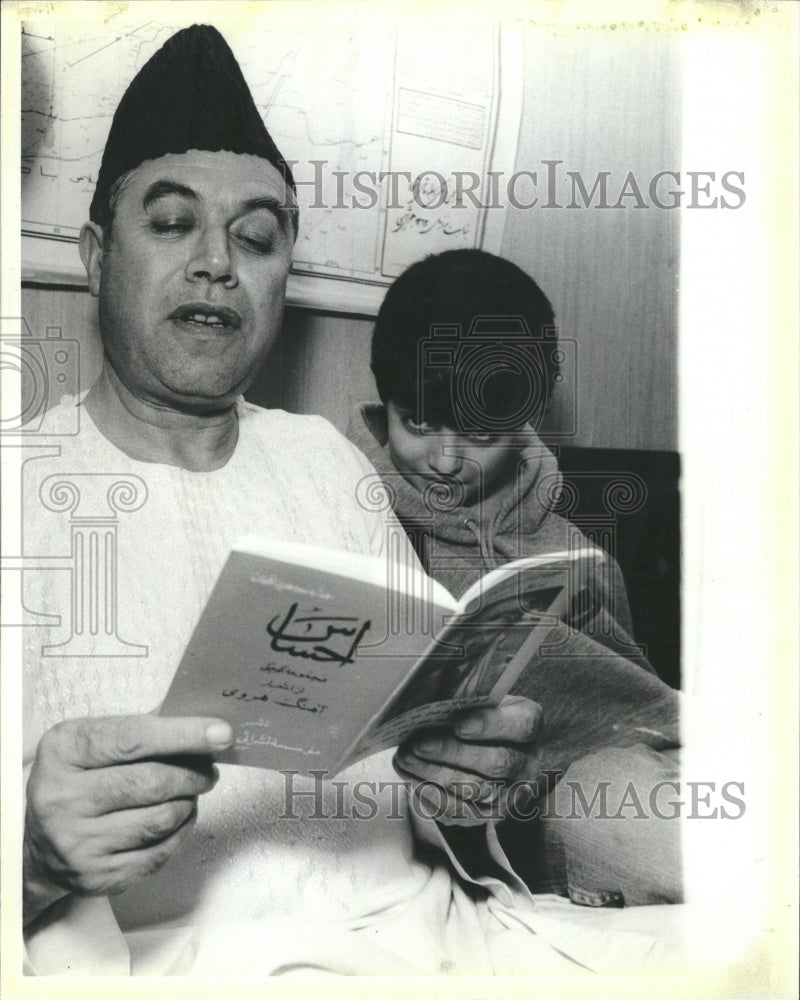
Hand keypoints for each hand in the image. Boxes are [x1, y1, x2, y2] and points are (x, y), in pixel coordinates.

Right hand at [23, 714, 232, 923]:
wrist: (40, 841)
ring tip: (189, 792)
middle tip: (208, 768)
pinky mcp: (97, 876)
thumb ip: (144, 728)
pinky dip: (180, 831)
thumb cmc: (79, 779)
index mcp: (64, 752)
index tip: (221, 733)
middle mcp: (64, 798)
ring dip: (189, 802)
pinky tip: (176, 818)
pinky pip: (160, 852)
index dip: (183, 734)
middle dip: (193, 773)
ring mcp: (78, 842)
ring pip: (162, 819)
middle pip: (152, 782)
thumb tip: (203, 725)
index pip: (133, 739)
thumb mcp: (94, 741)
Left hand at [394, 695, 543, 825]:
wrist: (486, 747)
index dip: (491, 725)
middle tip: (420, 744)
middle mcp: (527, 765)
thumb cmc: (478, 715)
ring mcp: (509, 795)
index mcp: (529, 726)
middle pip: (497, 764)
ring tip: (406, 759)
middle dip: (453, 754)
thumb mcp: (480, 699)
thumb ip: (466, 699)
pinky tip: (409, 776)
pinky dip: (429, 794)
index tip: (459, 724)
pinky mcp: (484, 817)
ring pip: (475, 791)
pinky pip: (458, 811)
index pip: (521, 725)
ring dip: (435, 775)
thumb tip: (433, 702)